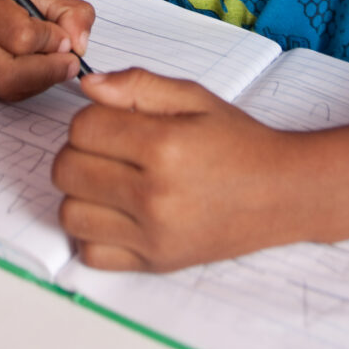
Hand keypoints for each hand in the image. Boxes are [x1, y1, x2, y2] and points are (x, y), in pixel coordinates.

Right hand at [0, 0, 94, 100]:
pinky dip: (26, 85)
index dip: (51, 41)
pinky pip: (1, 95)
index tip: (66, 39)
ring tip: (52, 62)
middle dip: (48, 71)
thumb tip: (79, 45)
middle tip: (70, 62)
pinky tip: (31, 68)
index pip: (20, 37)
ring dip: (40, 81)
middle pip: (8, 74)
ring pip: (6, 90)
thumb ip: (71, 11)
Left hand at [52, 68, 296, 271]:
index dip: (90, 117)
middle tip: (108, 149)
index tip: (112, 121)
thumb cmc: (238, 142)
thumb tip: (88, 85)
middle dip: (79, 151)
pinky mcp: (154, 263)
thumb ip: (138, 85)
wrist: (282, 193)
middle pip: (67, 170)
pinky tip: (116, 213)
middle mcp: (155, 196)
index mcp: (165, 146)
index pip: (83, 128)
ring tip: (110, 180)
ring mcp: (153, 236)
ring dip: (80, 192)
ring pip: (69, 213)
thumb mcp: (195, 98)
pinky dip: (92, 232)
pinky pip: (88, 252)